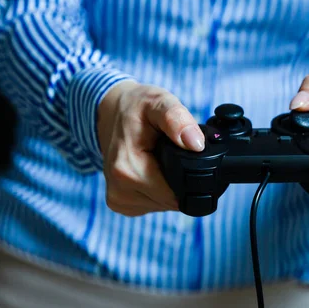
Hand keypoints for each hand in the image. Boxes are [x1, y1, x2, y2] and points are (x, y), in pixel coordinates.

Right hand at [97, 81, 204, 215]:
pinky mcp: (119, 203)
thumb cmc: (137, 106)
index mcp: (127, 169)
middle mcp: (119, 189)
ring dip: (170, 186)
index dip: (191, 179)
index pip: (176, 195)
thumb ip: (178, 121)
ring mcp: (118, 199)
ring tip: (162, 160)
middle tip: (174, 154)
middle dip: (181, 182)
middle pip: (172, 201)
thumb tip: (196, 144)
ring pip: (164, 205)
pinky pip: (153, 204)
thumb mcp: (160, 102)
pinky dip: (159, 190)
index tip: (187, 157)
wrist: (112, 112)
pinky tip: (154, 170)